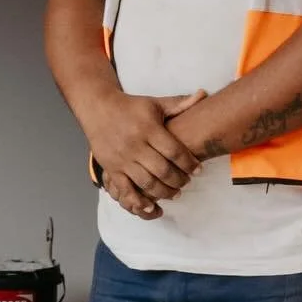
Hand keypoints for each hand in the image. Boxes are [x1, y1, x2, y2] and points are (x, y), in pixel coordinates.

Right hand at [86, 91, 204, 219]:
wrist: (98, 108)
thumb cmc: (131, 107)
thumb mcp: (155, 103)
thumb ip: (179, 103)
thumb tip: (203, 94)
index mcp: (149, 128)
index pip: (174, 151)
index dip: (189, 163)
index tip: (198, 169)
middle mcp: (135, 145)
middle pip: (163, 170)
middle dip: (179, 180)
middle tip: (187, 182)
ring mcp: (122, 158)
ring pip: (147, 182)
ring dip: (164, 192)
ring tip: (175, 192)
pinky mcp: (111, 168)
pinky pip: (125, 190)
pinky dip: (138, 201)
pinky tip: (151, 207)